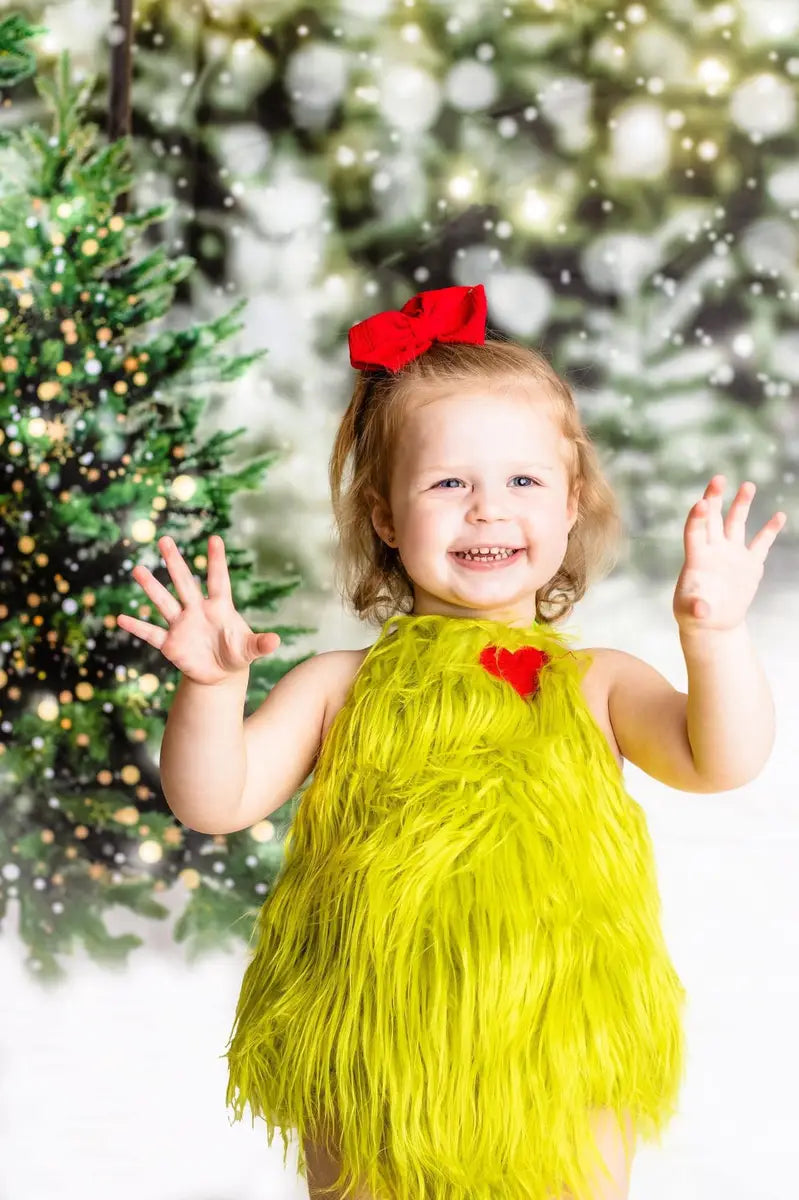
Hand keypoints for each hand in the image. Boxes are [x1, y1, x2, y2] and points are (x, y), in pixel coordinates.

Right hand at [116, 534, 280, 684]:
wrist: (220, 674)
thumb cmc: (236, 654)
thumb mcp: (250, 650)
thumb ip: (261, 644)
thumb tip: (275, 641)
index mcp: (219, 607)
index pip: (218, 580)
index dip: (217, 561)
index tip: (215, 538)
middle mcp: (197, 610)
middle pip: (184, 583)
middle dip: (175, 562)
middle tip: (164, 539)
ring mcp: (181, 625)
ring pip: (164, 602)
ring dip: (151, 588)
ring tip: (137, 570)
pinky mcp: (170, 644)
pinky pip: (151, 633)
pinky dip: (138, 627)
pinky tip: (121, 619)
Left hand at [673, 475, 786, 633]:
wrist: (714, 622)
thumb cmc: (695, 616)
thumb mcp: (691, 614)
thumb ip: (696, 609)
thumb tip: (702, 610)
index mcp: (697, 558)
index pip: (695, 531)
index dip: (698, 517)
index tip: (702, 503)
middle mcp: (714, 550)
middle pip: (713, 518)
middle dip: (715, 497)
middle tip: (719, 478)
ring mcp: (732, 554)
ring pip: (736, 523)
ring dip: (741, 504)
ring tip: (748, 485)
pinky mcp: (749, 564)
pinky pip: (762, 543)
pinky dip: (770, 530)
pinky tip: (779, 515)